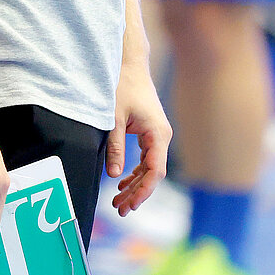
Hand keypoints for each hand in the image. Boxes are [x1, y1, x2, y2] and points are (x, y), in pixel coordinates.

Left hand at [107, 57, 170, 215]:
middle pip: (153, 173)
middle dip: (137, 192)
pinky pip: (146, 159)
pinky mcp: (150, 132)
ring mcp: (157, 134)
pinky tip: (122, 182)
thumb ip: (114, 148)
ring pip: (149, 168)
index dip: (144, 191)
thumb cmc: (122, 87)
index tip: (130, 205)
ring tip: (118, 200)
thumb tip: (114, 175)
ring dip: (135, 184)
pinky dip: (135, 172)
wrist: (129, 65)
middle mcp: (161, 136)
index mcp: (157, 134)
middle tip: (120, 209)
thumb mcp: (112, 118)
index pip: (155, 171)